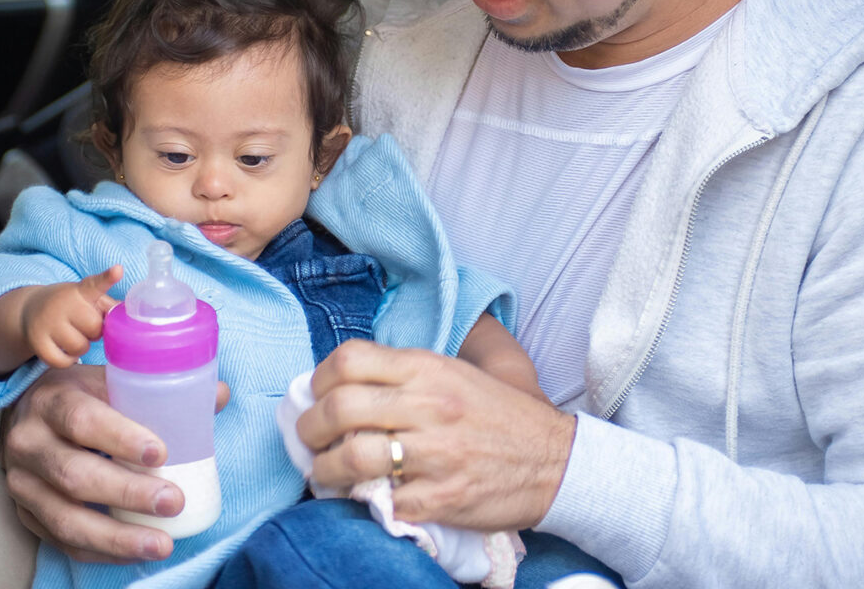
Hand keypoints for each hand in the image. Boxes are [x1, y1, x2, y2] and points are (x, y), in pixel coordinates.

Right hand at [0, 364, 232, 562]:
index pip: (82, 420)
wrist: (25, 414)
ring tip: (162, 545)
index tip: (162, 454)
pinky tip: (136, 553)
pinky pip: (62, 541)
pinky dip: (101, 551)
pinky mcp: (25, 514)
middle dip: (128, 494)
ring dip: (117, 537)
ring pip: (65, 518)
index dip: (121, 438)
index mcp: (52, 400)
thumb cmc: (81, 395)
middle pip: (74, 475)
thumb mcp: (110, 379)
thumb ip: (160, 388)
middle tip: (174, 502)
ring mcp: (22, 483)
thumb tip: (220, 394)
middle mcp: (29, 442)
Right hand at [19, 266, 122, 367]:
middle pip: (94, 327)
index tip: (117, 271)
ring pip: (80, 347)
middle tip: (83, 325)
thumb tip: (131, 314)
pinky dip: (68, 360)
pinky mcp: (37, 342)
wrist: (28, 310)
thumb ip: (108, 305)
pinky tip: (64, 349)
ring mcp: (47, 323)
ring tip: (73, 336)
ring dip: (81, 347)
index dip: (108, 278)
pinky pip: (63, 362)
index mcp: (79, 291)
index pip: (94, 284)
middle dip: (93, 331)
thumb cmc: (68, 305)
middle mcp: (62, 304)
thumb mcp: (86, 298)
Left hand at [296, 340, 576, 530]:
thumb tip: (341, 383)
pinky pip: (383, 502)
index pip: (349, 360)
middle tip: (310, 439)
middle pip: (339, 409)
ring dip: (324, 470)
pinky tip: (365, 497)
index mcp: (429, 369)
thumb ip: (404, 374)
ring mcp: (436, 453)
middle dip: (310, 428)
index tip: (317, 396)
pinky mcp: (442, 497)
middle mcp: (429, 406)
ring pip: (351, 459)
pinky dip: (366, 503)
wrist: (554, 461)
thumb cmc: (498, 415)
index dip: (320, 379)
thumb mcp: (455, 373)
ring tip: (325, 472)